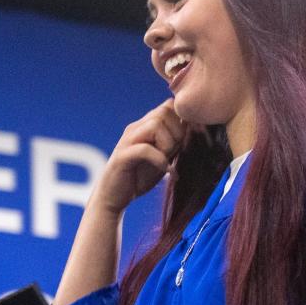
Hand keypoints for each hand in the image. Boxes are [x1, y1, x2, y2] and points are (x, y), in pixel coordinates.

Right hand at [90, 99, 185, 214]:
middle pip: (164, 112)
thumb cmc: (138, 178)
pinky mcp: (122, 157)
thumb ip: (173, 141)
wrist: (113, 198)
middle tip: (174, 154)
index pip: (168, 106)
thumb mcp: (161, 156)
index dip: (181, 122)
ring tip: (166, 161)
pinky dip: (160, 160)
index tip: (182, 143)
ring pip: (155, 125)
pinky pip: (145, 149)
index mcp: (144, 126)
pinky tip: (165, 171)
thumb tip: (192, 128)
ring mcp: (127, 141)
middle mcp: (134, 129)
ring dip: (167, 145)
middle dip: (176, 133)